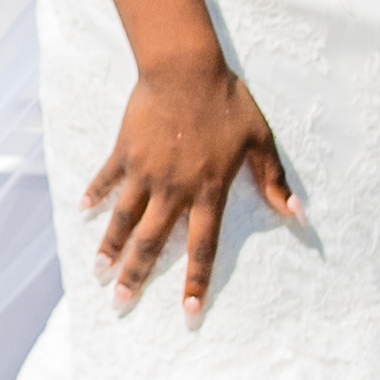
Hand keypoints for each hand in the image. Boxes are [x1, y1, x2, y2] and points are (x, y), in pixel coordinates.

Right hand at [81, 50, 296, 320]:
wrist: (184, 69)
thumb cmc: (226, 101)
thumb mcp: (259, 139)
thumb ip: (273, 179)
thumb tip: (296, 213)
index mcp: (207, 191)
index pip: (203, 246)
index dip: (197, 280)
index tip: (190, 310)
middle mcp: (173, 189)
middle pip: (153, 242)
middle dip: (137, 274)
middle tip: (122, 300)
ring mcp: (145, 172)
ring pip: (124, 218)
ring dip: (111, 246)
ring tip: (98, 271)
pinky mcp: (125, 152)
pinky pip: (107, 179)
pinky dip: (95, 193)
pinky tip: (83, 208)